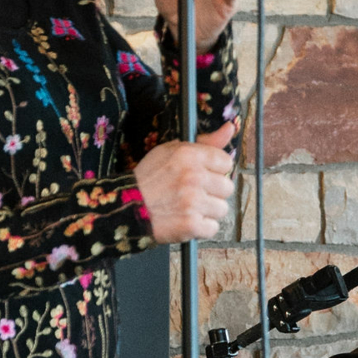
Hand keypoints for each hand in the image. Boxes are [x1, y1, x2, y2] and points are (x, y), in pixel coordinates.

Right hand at [132, 123, 236, 243]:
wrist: (127, 207)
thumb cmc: (150, 177)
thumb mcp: (172, 150)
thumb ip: (205, 142)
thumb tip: (230, 128)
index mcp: (190, 155)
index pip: (226, 163)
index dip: (215, 171)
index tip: (203, 176)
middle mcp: (194, 177)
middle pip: (227, 187)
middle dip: (213, 192)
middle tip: (193, 194)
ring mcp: (193, 202)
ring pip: (222, 209)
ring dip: (208, 211)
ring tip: (188, 208)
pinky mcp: (191, 225)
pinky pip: (213, 228)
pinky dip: (202, 228)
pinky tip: (187, 220)